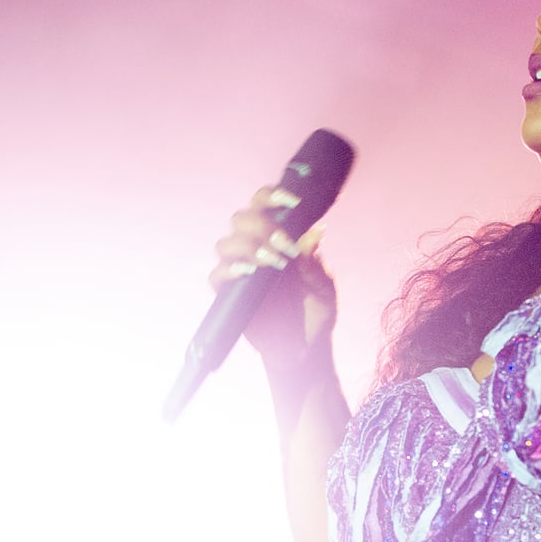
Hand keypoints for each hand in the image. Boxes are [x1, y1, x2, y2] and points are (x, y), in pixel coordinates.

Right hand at [209, 185, 337, 376]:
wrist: (305, 346)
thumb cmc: (316, 309)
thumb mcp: (324, 285)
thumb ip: (315, 262)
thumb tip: (314, 233)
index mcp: (277, 236)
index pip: (264, 203)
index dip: (273, 195)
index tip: (293, 201)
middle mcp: (255, 247)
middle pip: (241, 218)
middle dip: (262, 225)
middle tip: (284, 245)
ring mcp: (239, 269)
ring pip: (226, 243)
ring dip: (248, 247)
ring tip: (272, 262)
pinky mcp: (228, 294)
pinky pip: (216, 275)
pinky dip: (230, 269)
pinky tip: (248, 273)